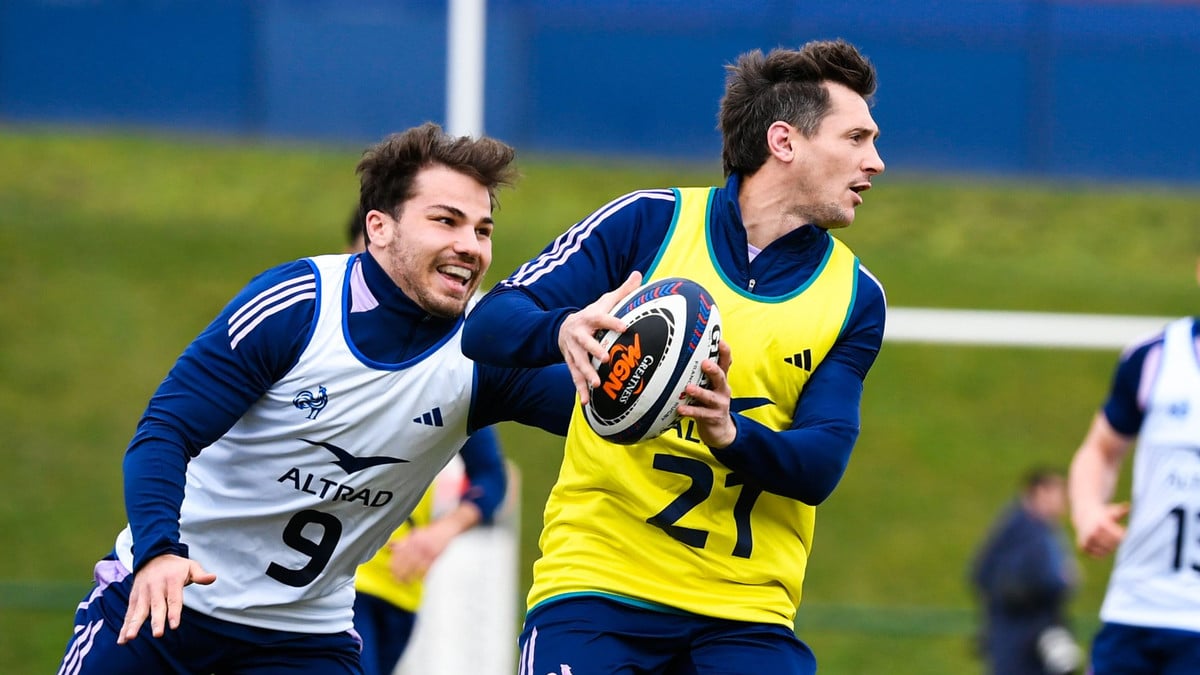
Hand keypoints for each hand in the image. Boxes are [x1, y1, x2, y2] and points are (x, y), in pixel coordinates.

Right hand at [118, 554, 215, 643]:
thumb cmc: (175, 566)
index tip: (174, 625)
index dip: (174, 612)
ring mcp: (143, 593)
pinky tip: (122, 640)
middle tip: (158, 634)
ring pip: (139, 611)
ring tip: (130, 638)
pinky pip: (129, 613)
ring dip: (134, 625)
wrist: (152, 556)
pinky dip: (125, 626)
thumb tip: (213, 577)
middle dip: (156, 620)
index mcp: (171, 580)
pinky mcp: (134, 598)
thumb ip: (200, 574)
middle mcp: (155, 587)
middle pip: (156, 606)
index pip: (174, 598)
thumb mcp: (190, 566)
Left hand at [387, 525, 453, 582]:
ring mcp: (428, 553)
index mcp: (412, 540)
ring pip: (415, 568)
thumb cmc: (431, 533)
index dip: (394, 564)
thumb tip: (389, 545)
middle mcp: (419, 546)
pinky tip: (417, 580)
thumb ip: (402, 540)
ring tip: (405, 582)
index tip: (391, 571)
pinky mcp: (436, 558)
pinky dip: (421, 576)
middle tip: (396, 580)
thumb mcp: (414, 533)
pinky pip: (426, 570)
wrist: (448, 529)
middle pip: (406, 563)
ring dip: (409, 577)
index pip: (399, 554)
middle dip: (400, 573)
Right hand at [557, 271, 642, 404]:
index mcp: (590, 319)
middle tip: (606, 357)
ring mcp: (573, 351)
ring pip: (579, 363)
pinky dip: (580, 390)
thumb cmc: (591, 315)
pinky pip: (575, 377)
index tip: (624, 327)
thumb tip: (638, 274)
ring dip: (587, 374)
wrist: (562, 328)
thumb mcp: (604, 301)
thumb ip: (623, 291)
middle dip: (595, 351)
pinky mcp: (570, 364)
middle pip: (586, 343)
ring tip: (597, 384)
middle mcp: (579, 335)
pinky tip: (587, 402)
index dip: (612, 322)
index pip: (602, 319)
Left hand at [675, 340, 734, 447]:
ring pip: (710, 397)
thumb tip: (687, 352)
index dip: (725, 352)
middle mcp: (722, 390)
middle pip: (721, 378)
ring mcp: (719, 404)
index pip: (726, 363)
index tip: (720, 341)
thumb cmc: (710, 403)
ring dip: (699, 392)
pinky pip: (700, 413)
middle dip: (713, 370)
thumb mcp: (711, 386)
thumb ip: (703, 373)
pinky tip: (680, 408)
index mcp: (721, 380)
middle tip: (705, 363)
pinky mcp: (712, 417)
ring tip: (689, 388)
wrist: (720, 430)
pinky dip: (690, 410)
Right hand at [1073, 501, 1129, 557]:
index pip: (1119, 537)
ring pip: (1106, 551)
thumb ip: (1122, 510)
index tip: (1126, 534)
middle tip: (1117, 537)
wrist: (1084, 514)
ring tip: (1110, 540)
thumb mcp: (1113, 510)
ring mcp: (1087, 540)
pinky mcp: (1083, 546)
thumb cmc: (1104, 513)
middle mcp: (1093, 533)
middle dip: (1118, 542)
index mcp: (1102, 524)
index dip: (1124, 537)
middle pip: (1113, 545)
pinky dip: (1102, 552)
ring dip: (1111, 548)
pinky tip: (1102, 544)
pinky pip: (1098, 555)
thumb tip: (1129, 506)